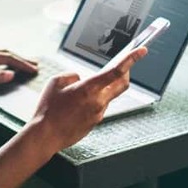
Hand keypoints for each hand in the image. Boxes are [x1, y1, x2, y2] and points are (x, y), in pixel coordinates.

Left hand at [0, 49, 37, 95]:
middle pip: (5, 52)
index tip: (35, 70)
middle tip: (36, 64)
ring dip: (14, 58)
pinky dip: (4, 60)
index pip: (7, 57)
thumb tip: (11, 74)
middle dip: (21, 58)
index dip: (22, 63)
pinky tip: (5, 64)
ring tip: (25, 63)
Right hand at [30, 47, 147, 151]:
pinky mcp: (95, 122)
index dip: (131, 59)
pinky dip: (94, 101)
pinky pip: (99, 107)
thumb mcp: (56, 82)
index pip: (116, 71)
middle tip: (123, 65)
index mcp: (89, 88)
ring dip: (103, 88)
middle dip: (126, 72)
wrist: (45, 136)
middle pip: (122, 84)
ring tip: (82, 90)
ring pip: (109, 95)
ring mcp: (98, 114)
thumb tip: (81, 78)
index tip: (142, 51)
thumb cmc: (48, 110)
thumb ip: (72, 75)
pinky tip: (78, 104)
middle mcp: (98, 101)